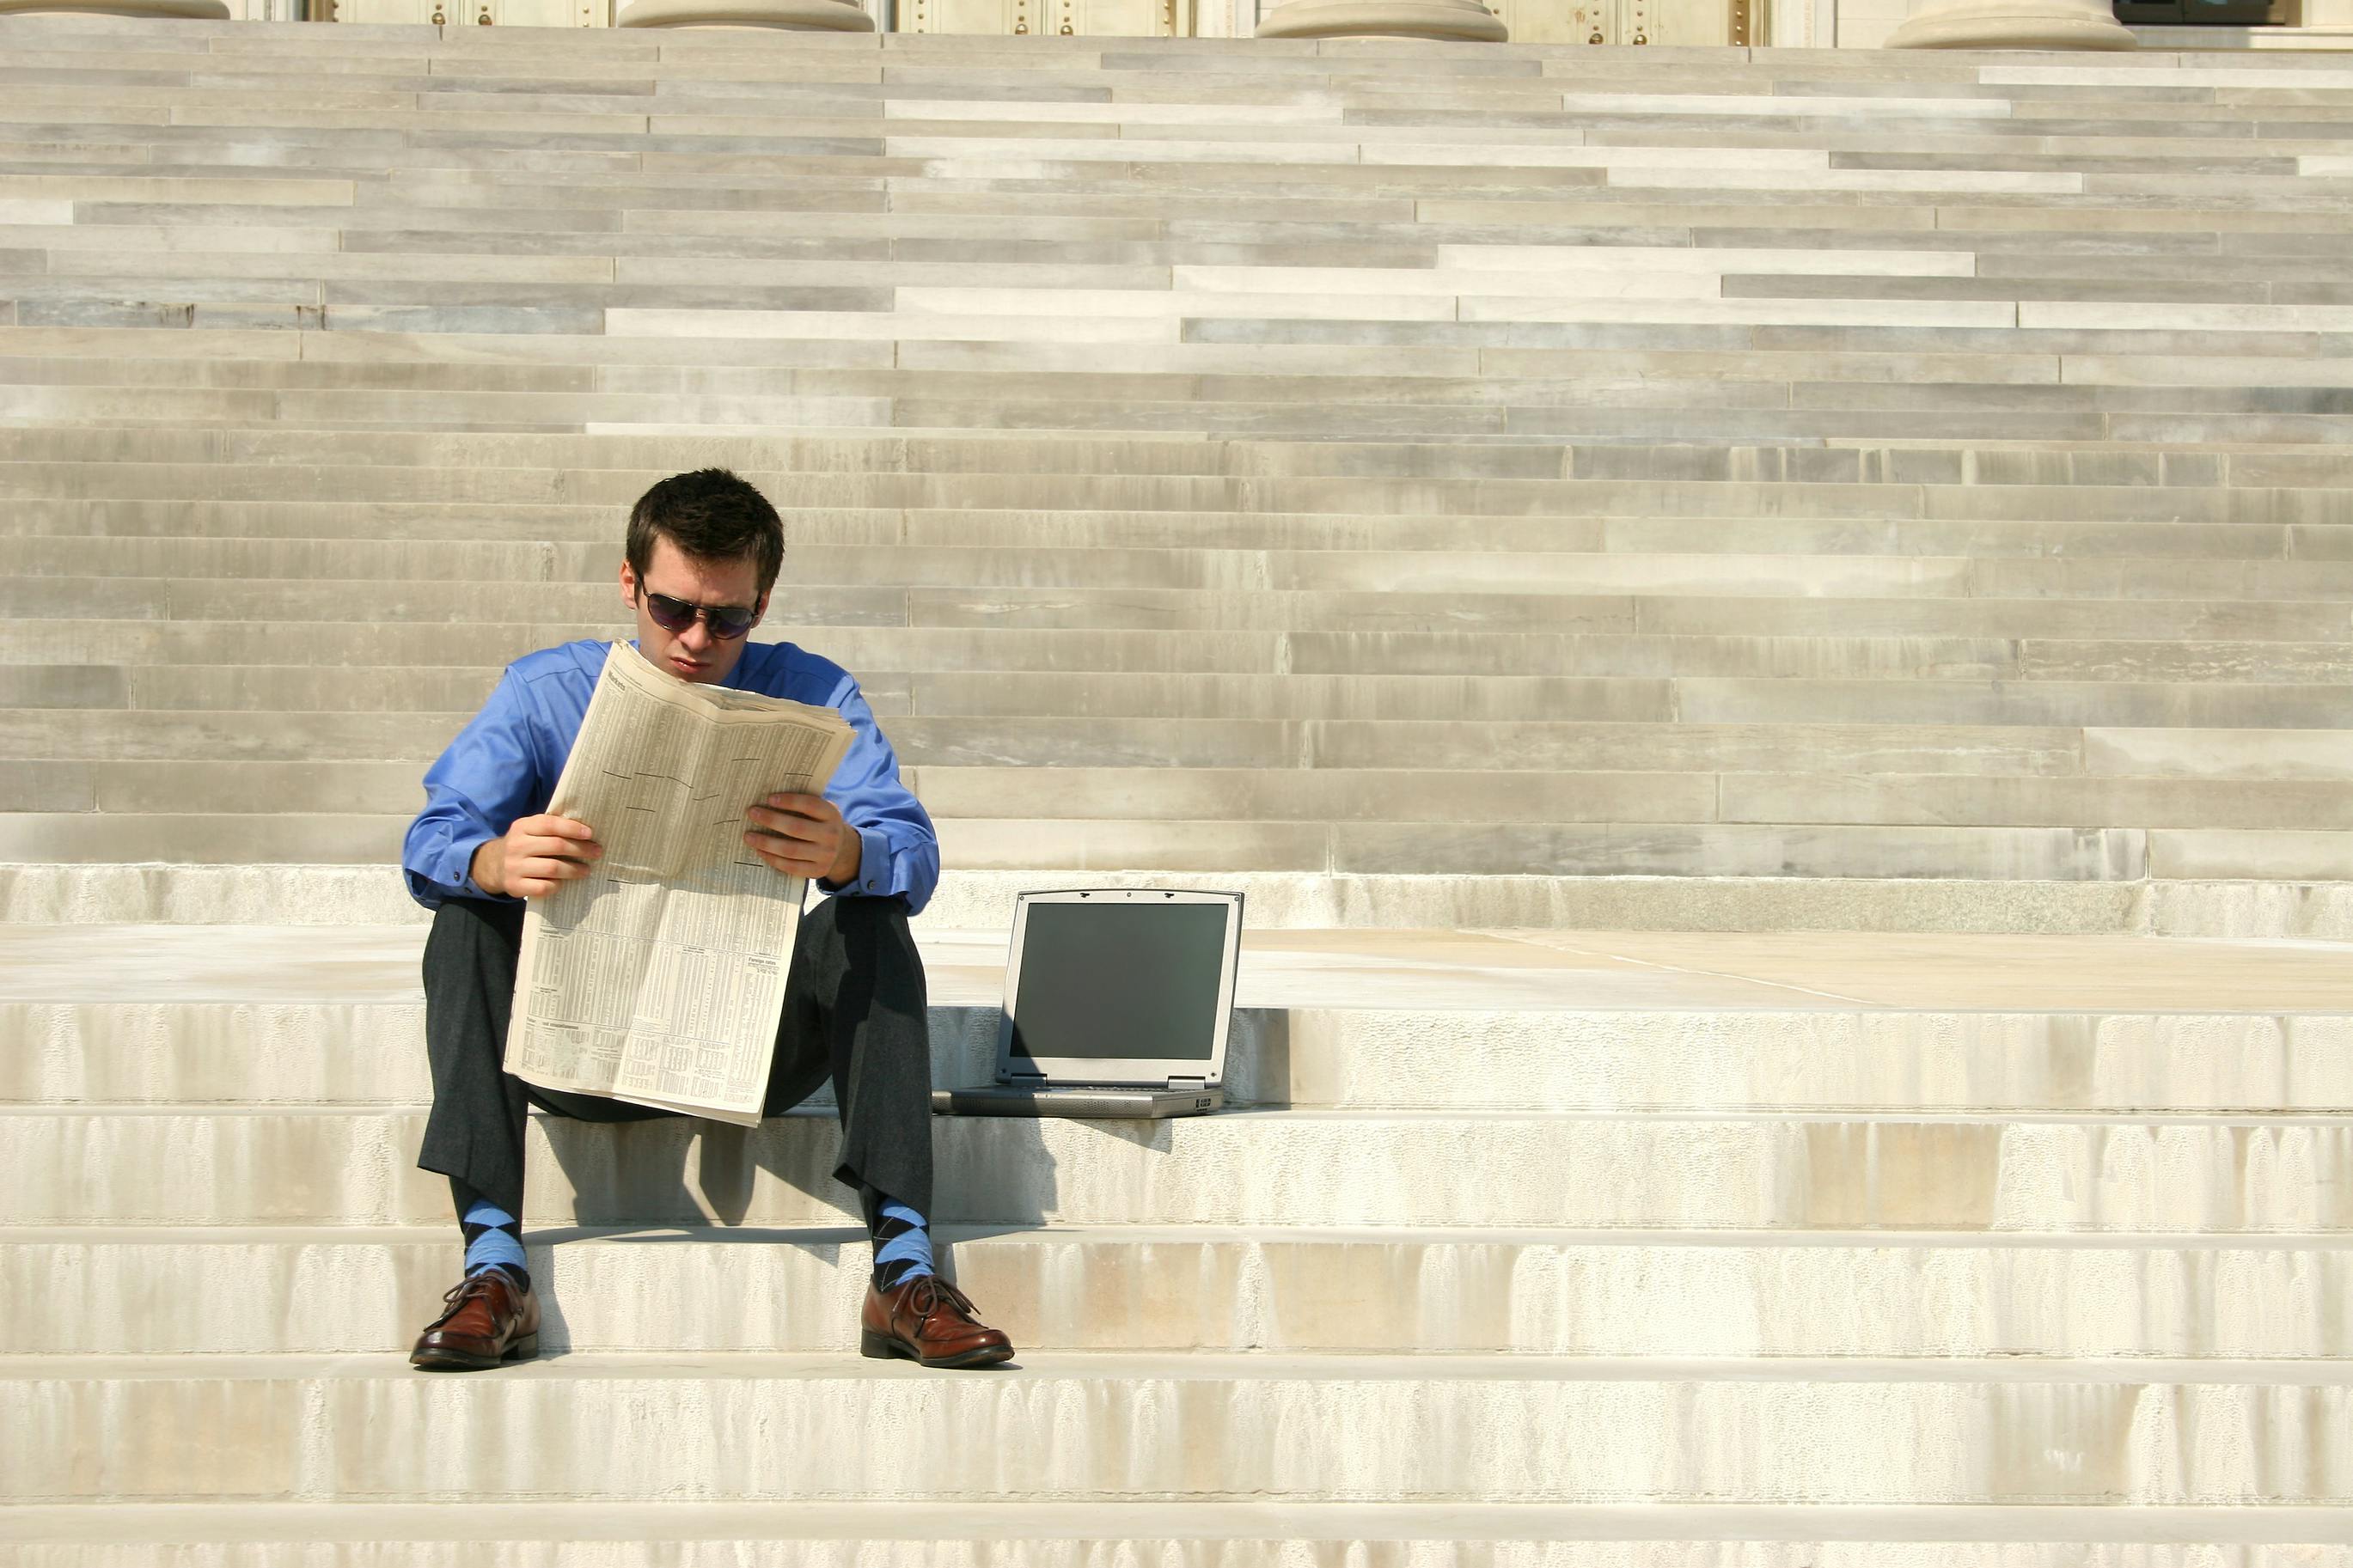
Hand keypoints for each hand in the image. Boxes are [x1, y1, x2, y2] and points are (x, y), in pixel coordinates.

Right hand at [472, 814, 601, 898]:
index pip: (550, 824)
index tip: (590, 834)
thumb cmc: (524, 845)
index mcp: (522, 827)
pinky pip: (544, 886)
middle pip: (556, 846)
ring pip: (553, 868)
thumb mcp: (530, 830)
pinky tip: (564, 882)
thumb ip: (551, 827)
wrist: (493, 866)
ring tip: (586, 870)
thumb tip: (586, 830)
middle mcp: (516, 845)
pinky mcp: (515, 886)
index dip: (572, 828)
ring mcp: (514, 867)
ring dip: (574, 870)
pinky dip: (558, 885)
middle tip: (596, 852)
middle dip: (580, 849)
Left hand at [745, 792, 860, 884]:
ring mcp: (826, 855)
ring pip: (791, 850)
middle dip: (771, 820)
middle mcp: (831, 835)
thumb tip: (769, 798)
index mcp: (831, 814)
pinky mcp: (818, 871)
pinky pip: (791, 867)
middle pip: (797, 828)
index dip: (790, 801)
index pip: (810, 805)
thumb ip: (802, 804)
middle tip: (752, 813)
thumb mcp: (819, 810)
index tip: (769, 798)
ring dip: (766, 842)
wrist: (840, 850)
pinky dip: (772, 859)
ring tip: (749, 836)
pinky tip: (759, 851)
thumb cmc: (819, 823)